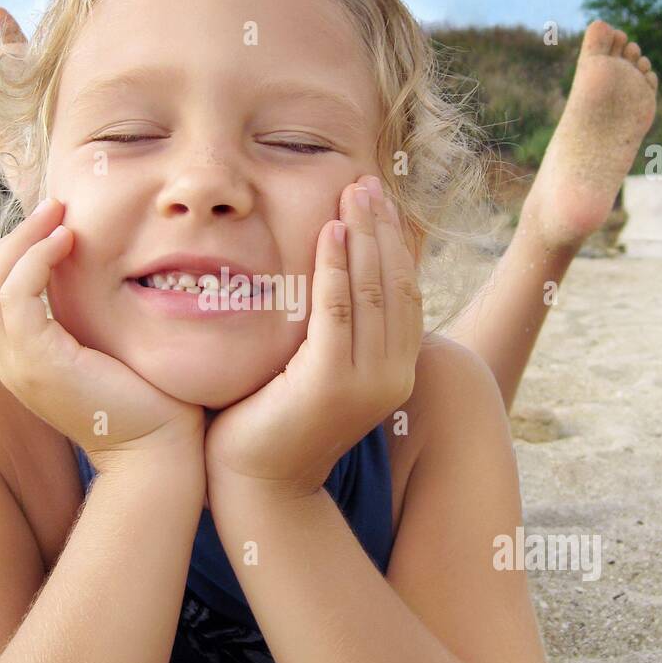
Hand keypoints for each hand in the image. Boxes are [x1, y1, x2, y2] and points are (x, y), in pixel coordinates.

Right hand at [0, 197, 204, 462]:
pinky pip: (16, 297)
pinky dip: (36, 261)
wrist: (160, 452)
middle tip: (55, 205)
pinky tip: (68, 242)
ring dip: (24, 240)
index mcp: (23, 360)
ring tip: (61, 215)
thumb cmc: (152, 401)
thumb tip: (100, 271)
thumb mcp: (111, 348)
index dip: (14, 250)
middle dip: (14, 236)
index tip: (55, 221)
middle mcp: (10, 364)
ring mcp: (18, 366)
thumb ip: (91, 318)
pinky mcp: (38, 365)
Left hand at [204, 175, 423, 498]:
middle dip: (382, 227)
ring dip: (363, 235)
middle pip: (396, 284)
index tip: (378, 199)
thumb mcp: (319, 365)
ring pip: (373, 292)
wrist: (256, 480)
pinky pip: (337, 312)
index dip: (394, 241)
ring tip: (352, 193)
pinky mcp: (329, 385)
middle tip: (367, 182)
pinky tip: (329, 233)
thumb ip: (338, 328)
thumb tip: (337, 272)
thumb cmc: (276, 418)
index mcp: (396, 370)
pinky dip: (336, 268)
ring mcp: (365, 383)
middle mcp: (392, 376)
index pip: (405, 291)